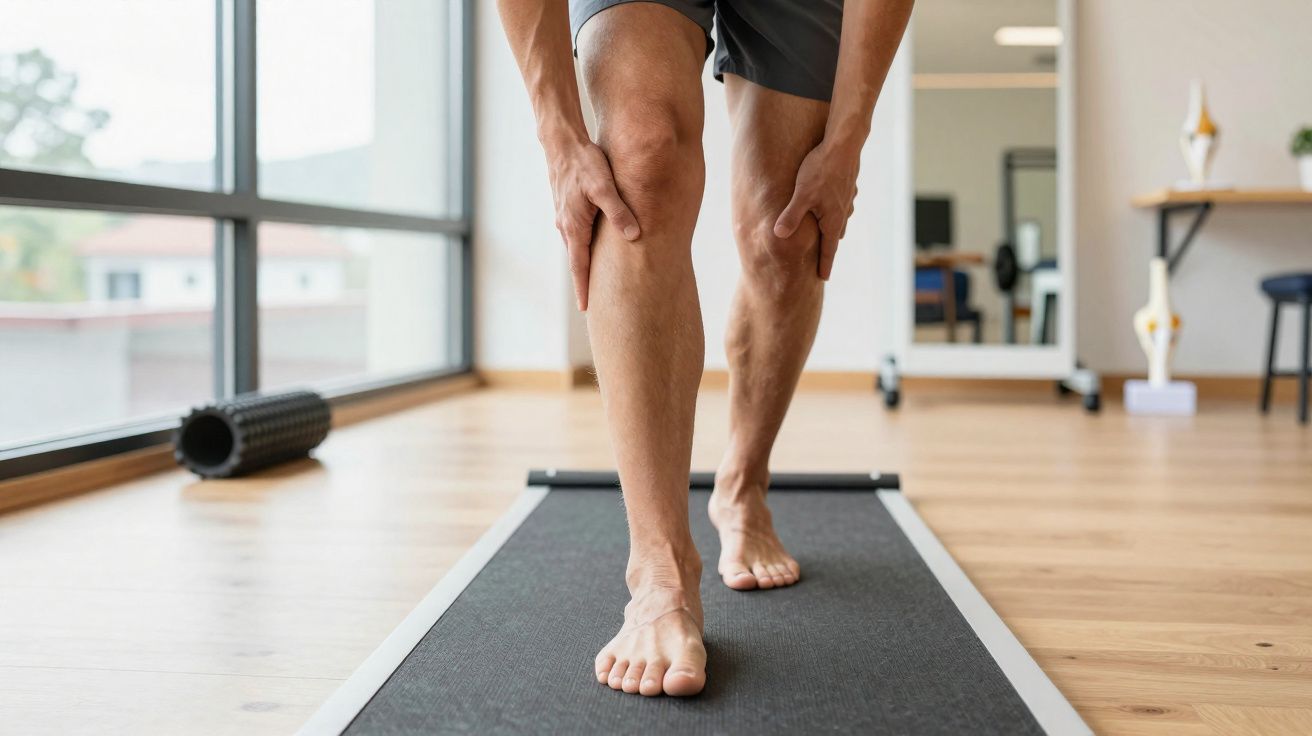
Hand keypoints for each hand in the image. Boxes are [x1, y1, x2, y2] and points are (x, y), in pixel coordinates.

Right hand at [545, 137, 640, 309]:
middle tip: (594, 304)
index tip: (587, 309)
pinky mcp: (567, 208)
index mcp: (575, 227)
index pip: (580, 266)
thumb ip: (619, 212)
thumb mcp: (605, 187)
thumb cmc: (584, 163)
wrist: (562, 143)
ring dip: (585, 264)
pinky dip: (584, 247)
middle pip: (577, 261)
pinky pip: (576, 234)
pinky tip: (593, 248)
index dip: (584, 288)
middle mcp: (566, 226)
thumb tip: (634, 236)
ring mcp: (564, 217)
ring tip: (595, 281)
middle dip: (585, 282)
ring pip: (577, 247)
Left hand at [773, 142, 859, 279]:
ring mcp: (846, 199)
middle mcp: (842, 212)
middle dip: (827, 248)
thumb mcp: (801, 194)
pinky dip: (832, 210)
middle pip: (833, 236)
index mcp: (832, 220)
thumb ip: (791, 216)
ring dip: (830, 228)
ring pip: (837, 219)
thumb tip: (778, 236)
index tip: (823, 279)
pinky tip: (827, 205)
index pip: (828, 250)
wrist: (843, 144)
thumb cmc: (820, 169)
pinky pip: (839, 204)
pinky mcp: (846, 186)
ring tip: (823, 235)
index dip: (825, 265)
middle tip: (820, 261)